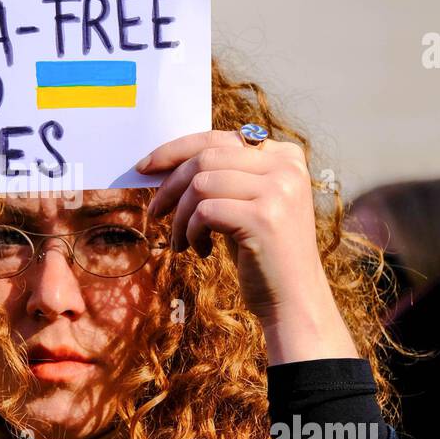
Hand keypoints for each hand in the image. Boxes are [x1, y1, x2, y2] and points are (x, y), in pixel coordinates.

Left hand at [138, 130, 357, 364]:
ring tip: (180, 241)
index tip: (146, 167)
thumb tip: (165, 162)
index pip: (218, 138)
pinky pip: (205, 211)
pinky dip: (190, 231)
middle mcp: (286, 166)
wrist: (293, 300)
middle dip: (170, 185)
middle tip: (154, 212)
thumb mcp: (245, 203)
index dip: (176, 150)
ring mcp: (278, 190)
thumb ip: (222, 176)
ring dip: (179, 216)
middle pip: (205, 157)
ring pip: (200, 184)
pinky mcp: (265, 216)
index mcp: (285, 155)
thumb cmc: (261, 252)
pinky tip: (199, 250)